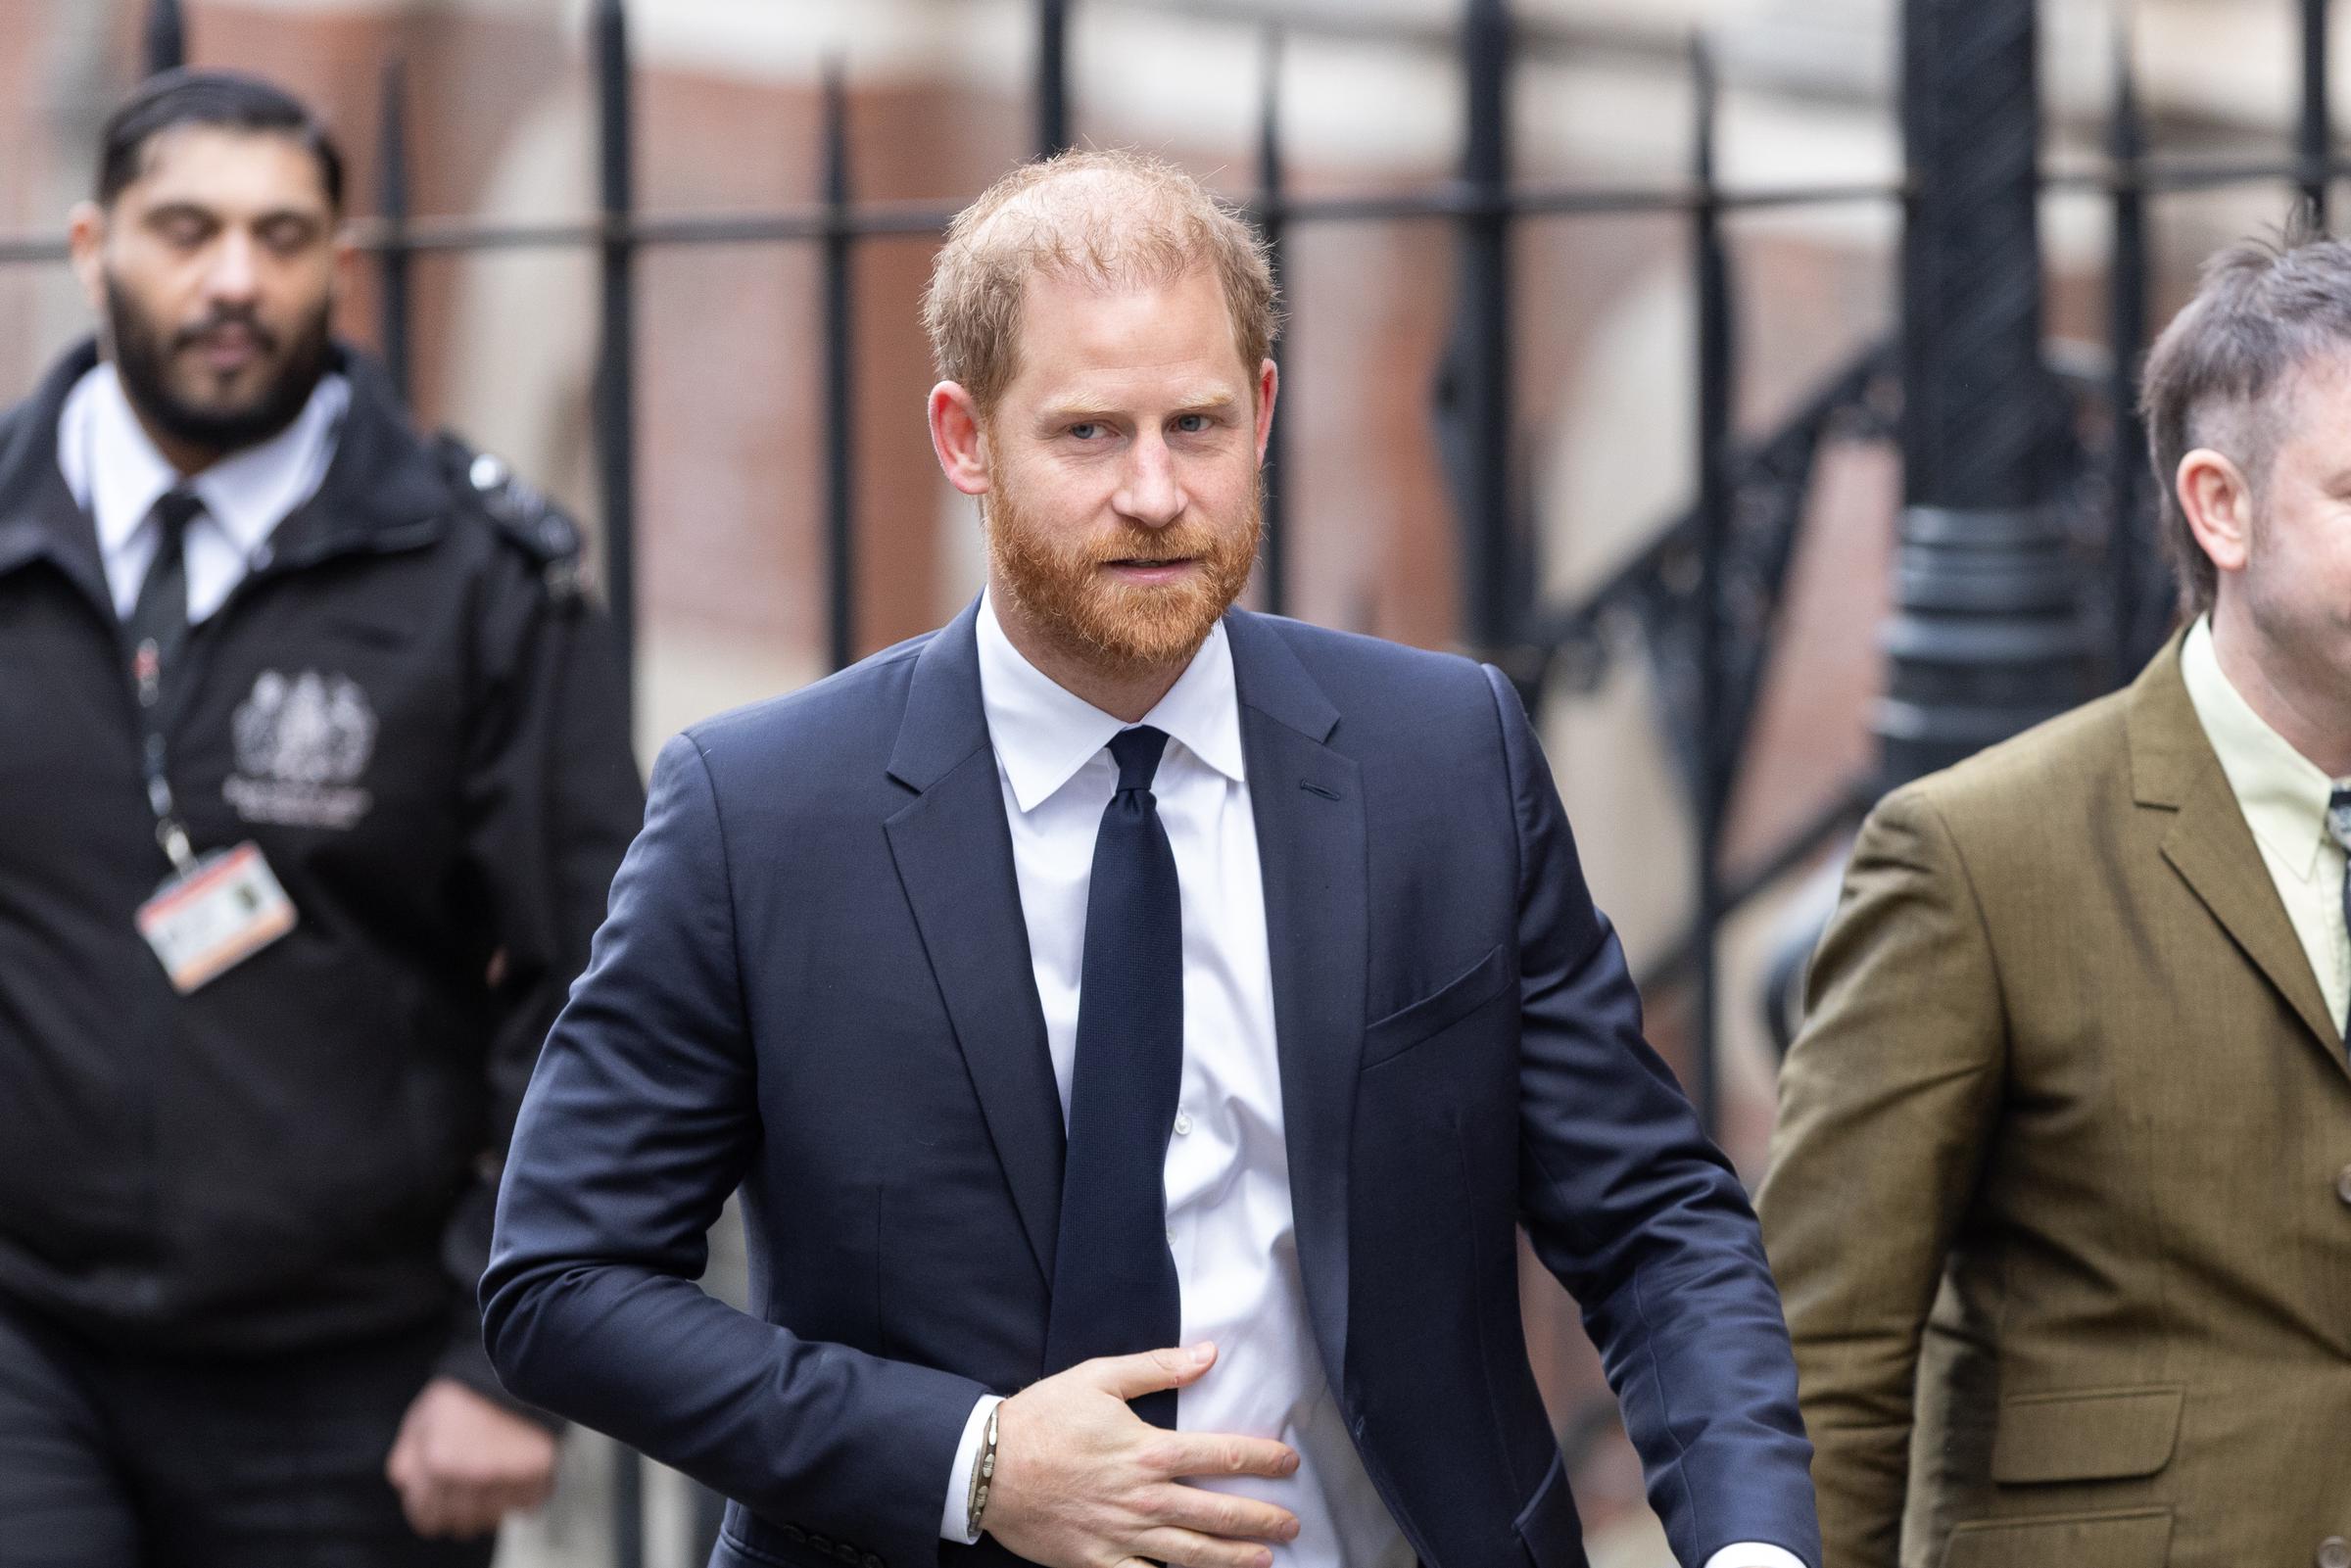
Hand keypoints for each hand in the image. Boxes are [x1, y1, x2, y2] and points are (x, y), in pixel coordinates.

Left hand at [384, 1377, 558, 1539]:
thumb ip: (406, 1459)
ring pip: (494, 1519)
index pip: (428, 1519)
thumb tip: (407, 1489)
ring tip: (493, 1480)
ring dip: (491, 1505)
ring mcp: (507, 1475)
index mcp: (437, 1463)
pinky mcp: (539, 1470)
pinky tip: (516, 1474)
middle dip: (461, 1510)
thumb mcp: (421, 1419)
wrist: (516, 1363)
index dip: (432, 1511)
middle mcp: (471, 1476)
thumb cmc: (464, 1393)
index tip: (441, 1501)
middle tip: (468, 1489)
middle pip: (462, 1524)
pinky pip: (528, 1505)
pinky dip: (522, 1496)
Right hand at [983, 1342, 1302, 1567]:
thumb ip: (1157, 1368)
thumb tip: (1207, 1354)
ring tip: (1264, 1561)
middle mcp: (1145, 1498)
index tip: (1288, 1464)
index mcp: (1149, 1451)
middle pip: (1219, 1513)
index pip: (1222, 1455)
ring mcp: (1124, 1536)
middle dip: (1261, 1519)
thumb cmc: (1042, 1418)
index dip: (1263, 1460)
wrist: (986, 1467)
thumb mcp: (1098, 1378)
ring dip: (1234, 1559)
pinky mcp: (1099, 1563)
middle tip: (1291, 1525)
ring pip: (1193, 1555)